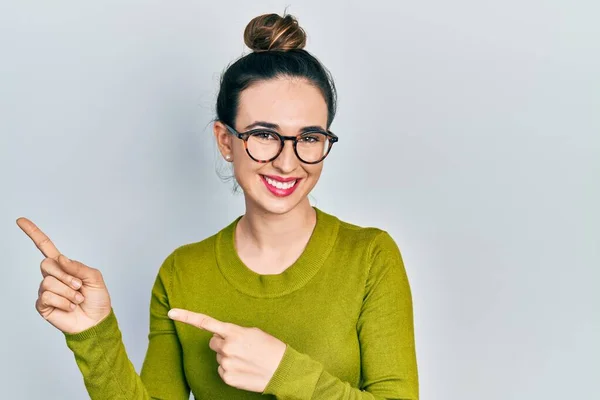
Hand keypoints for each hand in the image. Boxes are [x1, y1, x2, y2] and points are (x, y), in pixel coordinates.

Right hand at [17, 217, 111, 333]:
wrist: (96, 321)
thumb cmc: (97, 299)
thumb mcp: (94, 277)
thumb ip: (78, 266)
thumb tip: (60, 258)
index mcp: (65, 266)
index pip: (45, 246)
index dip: (33, 233)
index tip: (20, 220)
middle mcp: (53, 276)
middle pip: (46, 264)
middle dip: (65, 275)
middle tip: (78, 287)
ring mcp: (46, 290)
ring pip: (48, 282)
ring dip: (67, 292)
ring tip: (77, 299)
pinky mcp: (43, 305)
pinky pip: (46, 296)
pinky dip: (63, 302)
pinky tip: (70, 307)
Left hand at [167, 308, 285, 392]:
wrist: (283, 370)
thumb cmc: (270, 348)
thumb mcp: (253, 332)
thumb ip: (234, 332)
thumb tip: (222, 338)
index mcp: (233, 332)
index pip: (205, 322)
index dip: (186, 316)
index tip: (171, 313)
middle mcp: (226, 347)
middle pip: (212, 342)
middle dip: (222, 343)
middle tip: (240, 347)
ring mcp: (226, 363)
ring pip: (218, 357)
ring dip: (228, 357)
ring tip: (246, 359)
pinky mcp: (227, 378)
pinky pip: (222, 370)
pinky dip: (231, 370)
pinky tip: (244, 369)